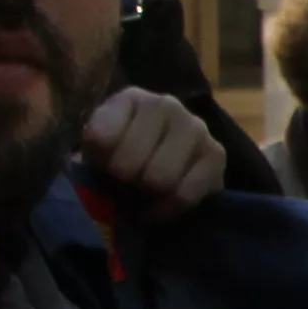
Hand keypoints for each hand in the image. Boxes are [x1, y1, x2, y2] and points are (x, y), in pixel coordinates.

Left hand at [73, 86, 223, 221]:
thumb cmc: (120, 164)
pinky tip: (161, 207)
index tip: (102, 167)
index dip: (97, 163)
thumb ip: (91, 158)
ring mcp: (196, 126)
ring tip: (146, 191)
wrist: (154, 181)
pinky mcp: (216, 154)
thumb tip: (93, 178)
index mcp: (129, 99)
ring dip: (148, 194)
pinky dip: (168, 209)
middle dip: (125, 181)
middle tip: (128, 183)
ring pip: (160, 177)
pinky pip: (185, 193)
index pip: (100, 137)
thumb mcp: (95, 156)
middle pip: (130, 160)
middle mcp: (165, 104)